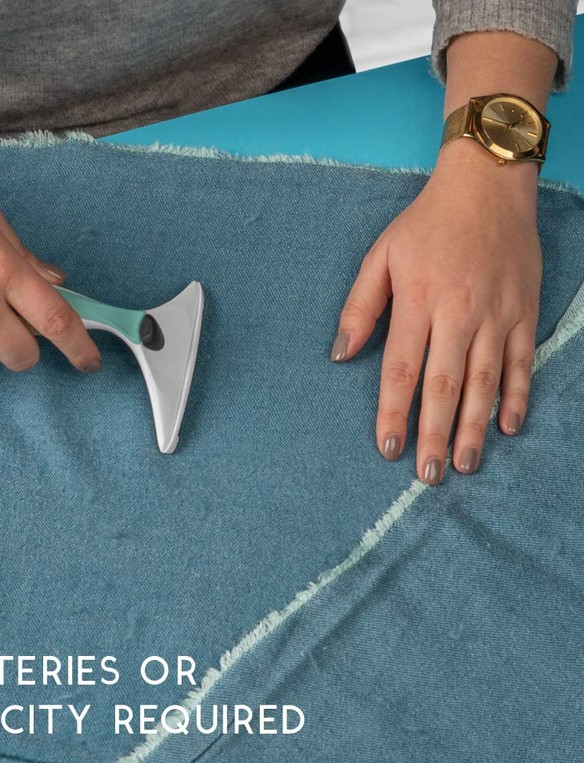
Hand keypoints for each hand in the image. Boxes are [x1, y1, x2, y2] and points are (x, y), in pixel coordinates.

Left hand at [331, 141, 541, 483]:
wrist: (487, 186)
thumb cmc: (426, 224)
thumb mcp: (379, 255)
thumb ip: (359, 307)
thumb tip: (340, 355)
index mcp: (417, 300)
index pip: (401, 368)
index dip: (393, 412)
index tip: (387, 448)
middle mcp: (458, 312)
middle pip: (444, 384)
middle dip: (435, 433)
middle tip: (428, 474)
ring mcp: (497, 313)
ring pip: (485, 380)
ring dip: (474, 426)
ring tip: (465, 463)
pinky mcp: (524, 311)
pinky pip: (523, 361)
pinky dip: (518, 395)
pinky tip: (508, 426)